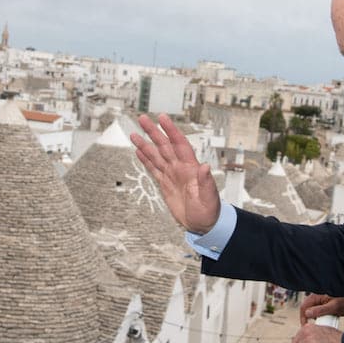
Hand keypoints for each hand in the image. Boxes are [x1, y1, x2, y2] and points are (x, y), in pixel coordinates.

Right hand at [131, 113, 220, 233]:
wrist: (203, 224)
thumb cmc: (209, 211)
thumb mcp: (209, 198)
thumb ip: (206, 182)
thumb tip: (206, 167)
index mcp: (191, 168)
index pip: (179, 144)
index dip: (171, 131)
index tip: (162, 118)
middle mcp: (180, 168)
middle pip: (164, 146)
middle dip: (153, 132)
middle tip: (142, 119)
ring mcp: (172, 175)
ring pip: (156, 156)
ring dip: (145, 144)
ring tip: (134, 133)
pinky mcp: (165, 184)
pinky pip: (154, 169)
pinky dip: (146, 160)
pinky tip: (139, 151)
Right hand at [300, 294, 343, 324]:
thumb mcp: (333, 307)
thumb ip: (320, 310)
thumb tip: (308, 314)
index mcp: (316, 295)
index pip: (304, 307)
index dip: (303, 318)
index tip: (306, 327)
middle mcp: (316, 298)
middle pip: (306, 310)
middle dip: (309, 319)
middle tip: (314, 328)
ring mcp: (319, 302)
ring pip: (312, 312)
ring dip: (315, 319)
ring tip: (322, 324)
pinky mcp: (323, 306)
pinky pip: (317, 312)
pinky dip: (320, 318)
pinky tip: (327, 320)